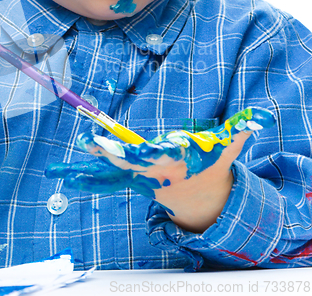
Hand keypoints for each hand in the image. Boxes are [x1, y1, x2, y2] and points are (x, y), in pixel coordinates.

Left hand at [46, 107, 274, 230]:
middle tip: (86, 141)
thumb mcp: (226, 149)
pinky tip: (62, 175)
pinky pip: (103, 179)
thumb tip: (255, 117)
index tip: (127, 146)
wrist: (198, 196)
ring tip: (57, 171)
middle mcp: (150, 172)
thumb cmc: (209, 164)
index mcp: (172, 162)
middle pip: (125, 162)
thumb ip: (237, 132)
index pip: (155, 155)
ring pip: (107, 174)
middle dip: (107, 153)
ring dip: (84, 171)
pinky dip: (84, 177)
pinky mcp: (128, 178)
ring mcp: (136, 177)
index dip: (142, 151)